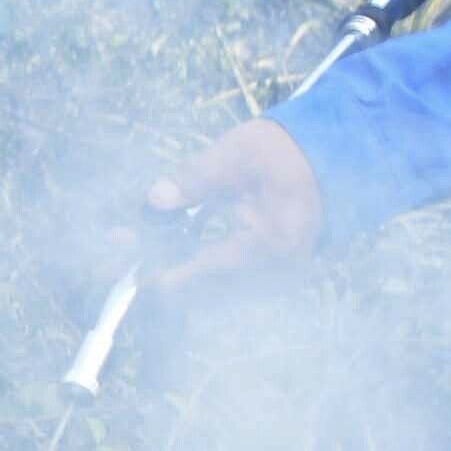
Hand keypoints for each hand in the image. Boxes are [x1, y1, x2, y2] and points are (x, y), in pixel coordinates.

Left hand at [145, 117, 324, 292]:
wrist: (330, 161)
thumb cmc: (285, 154)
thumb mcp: (237, 156)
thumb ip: (194, 179)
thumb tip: (154, 200)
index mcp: (269, 245)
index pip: (203, 275)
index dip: (160, 274)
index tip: (127, 264)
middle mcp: (275, 275)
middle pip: (203, 294)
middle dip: (159, 274)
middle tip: (120, 249)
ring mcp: (276, 281)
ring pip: (212, 296)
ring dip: (175, 275)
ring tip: (139, 248)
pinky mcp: (272, 279)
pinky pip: (225, 287)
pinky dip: (196, 271)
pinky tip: (173, 248)